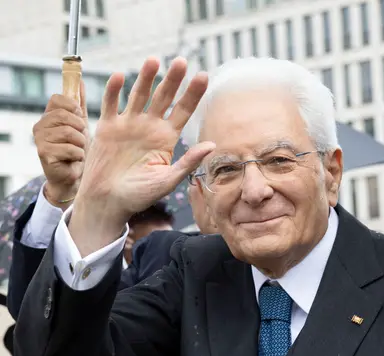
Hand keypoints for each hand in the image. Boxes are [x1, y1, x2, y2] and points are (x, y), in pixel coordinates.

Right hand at [33, 85, 87, 209]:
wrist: (73, 176)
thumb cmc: (76, 149)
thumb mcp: (80, 124)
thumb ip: (79, 103)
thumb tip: (80, 81)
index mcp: (48, 116)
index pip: (58, 98)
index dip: (73, 107)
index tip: (79, 118)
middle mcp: (40, 126)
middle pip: (66, 115)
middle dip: (80, 128)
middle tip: (79, 139)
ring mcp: (40, 140)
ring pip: (70, 133)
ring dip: (80, 144)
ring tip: (77, 151)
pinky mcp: (45, 154)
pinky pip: (71, 149)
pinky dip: (78, 156)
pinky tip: (73, 160)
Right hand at [70, 57, 214, 255]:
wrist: (109, 203)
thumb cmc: (140, 196)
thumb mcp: (168, 180)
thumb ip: (188, 162)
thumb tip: (212, 144)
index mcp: (167, 138)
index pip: (183, 111)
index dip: (193, 94)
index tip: (204, 76)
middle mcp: (149, 127)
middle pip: (163, 97)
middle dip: (172, 79)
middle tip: (181, 61)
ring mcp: (128, 125)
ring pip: (138, 95)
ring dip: (145, 78)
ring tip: (153, 60)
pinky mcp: (107, 128)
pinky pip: (110, 105)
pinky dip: (114, 90)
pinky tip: (120, 77)